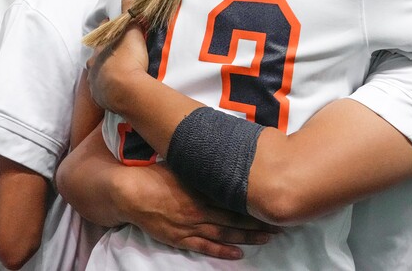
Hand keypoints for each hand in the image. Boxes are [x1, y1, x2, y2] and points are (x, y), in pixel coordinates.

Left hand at [86, 0, 148, 111]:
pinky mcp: (101, 98)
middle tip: (114, 50)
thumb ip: (129, 11)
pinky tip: (112, 90)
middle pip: (95, 56)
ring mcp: (96, 83)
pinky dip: (107, 88)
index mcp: (100, 49)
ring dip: (104, 71)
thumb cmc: (128, 58)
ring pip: (97, 74)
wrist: (126, 90)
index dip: (107, 28)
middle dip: (103, 52)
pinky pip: (102, 91)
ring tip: (114, 72)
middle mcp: (93, 65)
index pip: (101, 35)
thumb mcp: (131, 31)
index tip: (112, 24)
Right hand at [120, 162, 277, 258]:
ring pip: (225, 234)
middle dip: (258, 222)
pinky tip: (237, 254)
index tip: (272, 201)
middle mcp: (201, 210)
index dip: (256, 202)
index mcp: (204, 190)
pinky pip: (205, 247)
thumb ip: (206, 166)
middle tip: (279, 224)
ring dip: (247, 238)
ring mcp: (191, 226)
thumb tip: (226, 157)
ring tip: (266, 239)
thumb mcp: (186, 165)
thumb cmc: (158, 174)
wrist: (132, 192)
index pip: (236, 198)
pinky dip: (222, 252)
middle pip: (236, 218)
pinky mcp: (180, 238)